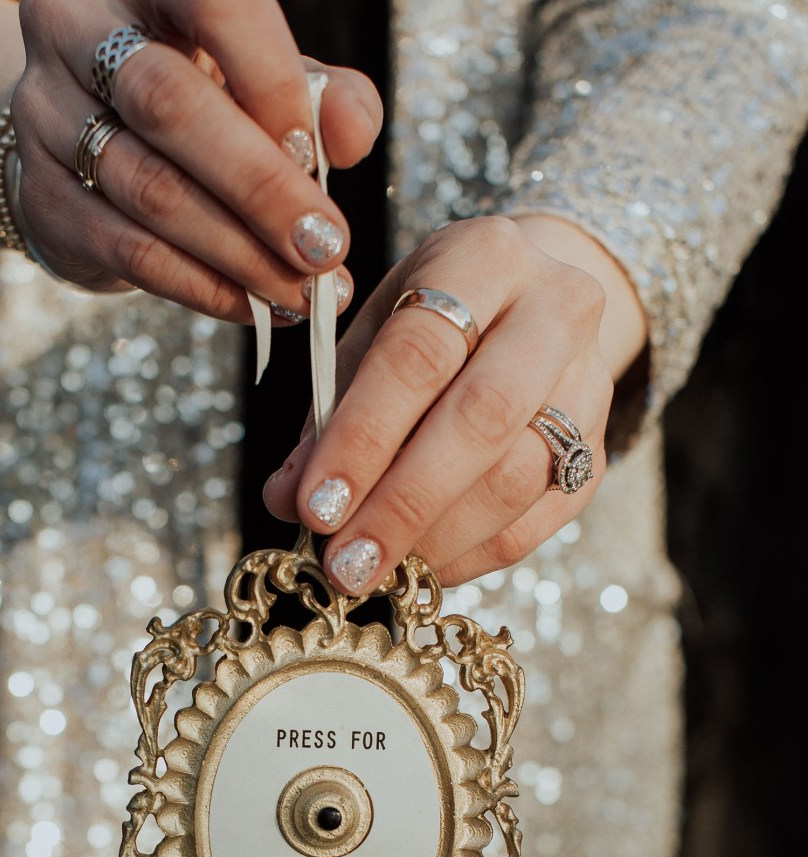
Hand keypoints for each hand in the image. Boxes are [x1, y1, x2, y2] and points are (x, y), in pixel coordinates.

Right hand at [13, 0, 381, 315]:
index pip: (211, 3)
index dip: (271, 80)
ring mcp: (45, 114)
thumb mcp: (265, 78)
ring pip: (150, 190)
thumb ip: (325, 95)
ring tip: (304, 292)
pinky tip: (256, 305)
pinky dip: (203, 286)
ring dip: (240, 254)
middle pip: (168, 104)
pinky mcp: (41, 199)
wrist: (94, 142)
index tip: (322, 155)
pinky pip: (129, 252)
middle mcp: (74, 27)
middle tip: (325, 248)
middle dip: (260, 187)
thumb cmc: (204, 95)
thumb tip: (351, 135)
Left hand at [263, 215, 647, 587]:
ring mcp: (591, 383)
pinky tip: (419, 569)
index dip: (362, 438)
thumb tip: (286, 497)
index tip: (314, 507)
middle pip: (483, 418)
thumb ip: (328, 412)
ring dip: (435, 538)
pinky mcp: (598, 449)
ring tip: (373, 570)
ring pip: (517, 476)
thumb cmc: (428, 324)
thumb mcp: (367, 337)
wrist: (526, 310)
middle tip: (346, 563)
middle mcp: (557, 310)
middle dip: (402, 503)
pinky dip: (471, 556)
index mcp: (486, 258)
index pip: (419, 354)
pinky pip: (537, 520)